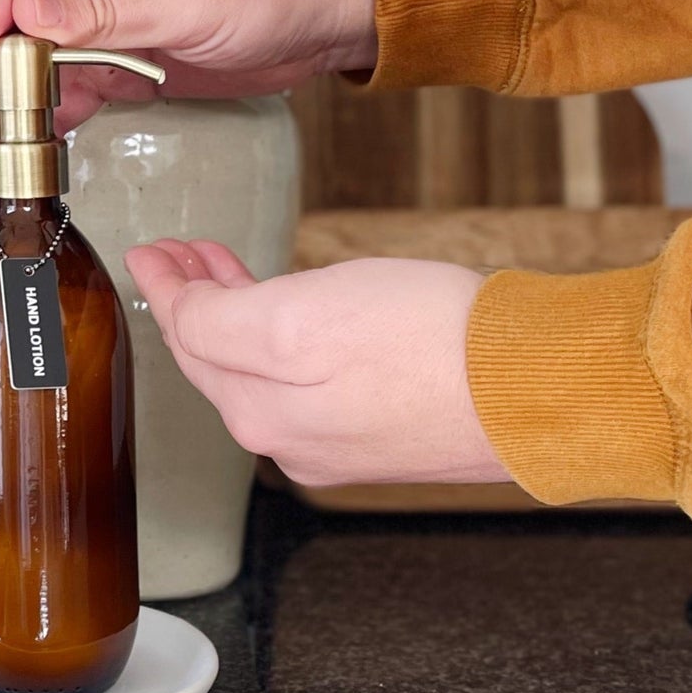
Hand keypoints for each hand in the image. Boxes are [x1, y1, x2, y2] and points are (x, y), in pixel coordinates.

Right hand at [0, 0, 377, 166]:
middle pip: (25, 19)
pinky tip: (23, 142)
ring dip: (10, 100)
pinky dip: (50, 113)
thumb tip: (31, 15)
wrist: (324, 20)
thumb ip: (105, 14)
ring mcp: (110, 13)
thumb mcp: (185, 1)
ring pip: (43, 59)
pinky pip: (76, 83)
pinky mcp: (126, 52)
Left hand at [126, 239, 509, 487]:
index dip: (167, 286)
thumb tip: (180, 311)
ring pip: (260, 370)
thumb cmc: (432, 345)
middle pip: (218, 360)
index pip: (189, 340)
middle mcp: (288, 439)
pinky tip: (289, 312)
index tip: (150, 251)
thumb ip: (222, 321)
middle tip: (182, 253)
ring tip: (223, 267)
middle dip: (195, 300)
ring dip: (235, 314)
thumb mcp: (301, 317)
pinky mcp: (380, 432)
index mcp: (258, 413)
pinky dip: (281, 339)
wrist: (541, 387)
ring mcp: (334, 441)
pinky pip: (307, 382)